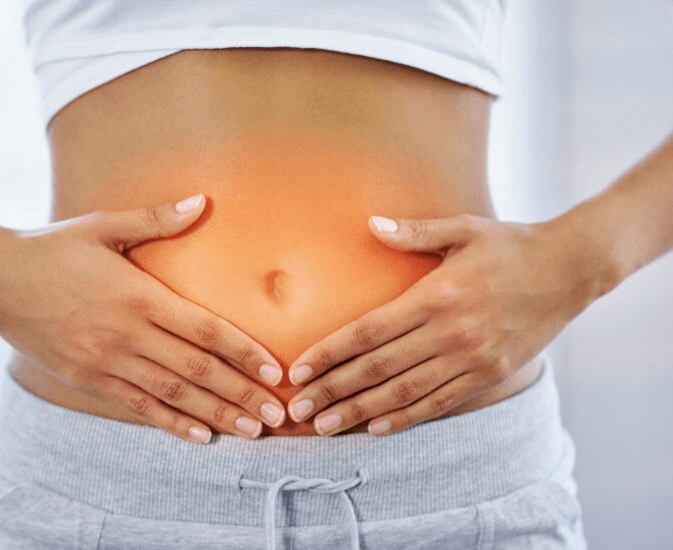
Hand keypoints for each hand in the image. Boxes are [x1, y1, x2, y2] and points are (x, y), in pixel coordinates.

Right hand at [0, 194, 285, 443]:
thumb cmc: (53, 248)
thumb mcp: (104, 227)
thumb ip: (157, 220)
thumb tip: (203, 202)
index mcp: (139, 295)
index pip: (204, 330)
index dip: (244, 352)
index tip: (275, 371)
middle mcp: (126, 334)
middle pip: (196, 369)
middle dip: (241, 393)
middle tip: (277, 414)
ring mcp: (105, 362)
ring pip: (172, 394)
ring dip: (215, 413)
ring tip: (250, 431)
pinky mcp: (87, 379)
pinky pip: (136, 406)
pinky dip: (170, 423)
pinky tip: (200, 436)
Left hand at [286, 213, 602, 435]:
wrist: (570, 270)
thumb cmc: (509, 245)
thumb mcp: (463, 229)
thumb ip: (414, 232)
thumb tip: (371, 224)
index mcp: (435, 296)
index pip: (368, 332)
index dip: (329, 353)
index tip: (298, 370)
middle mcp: (450, 333)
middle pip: (378, 368)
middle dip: (334, 390)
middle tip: (298, 410)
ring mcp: (470, 358)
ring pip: (404, 393)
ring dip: (361, 412)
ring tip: (325, 427)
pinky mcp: (489, 374)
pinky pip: (441, 402)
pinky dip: (407, 418)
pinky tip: (377, 429)